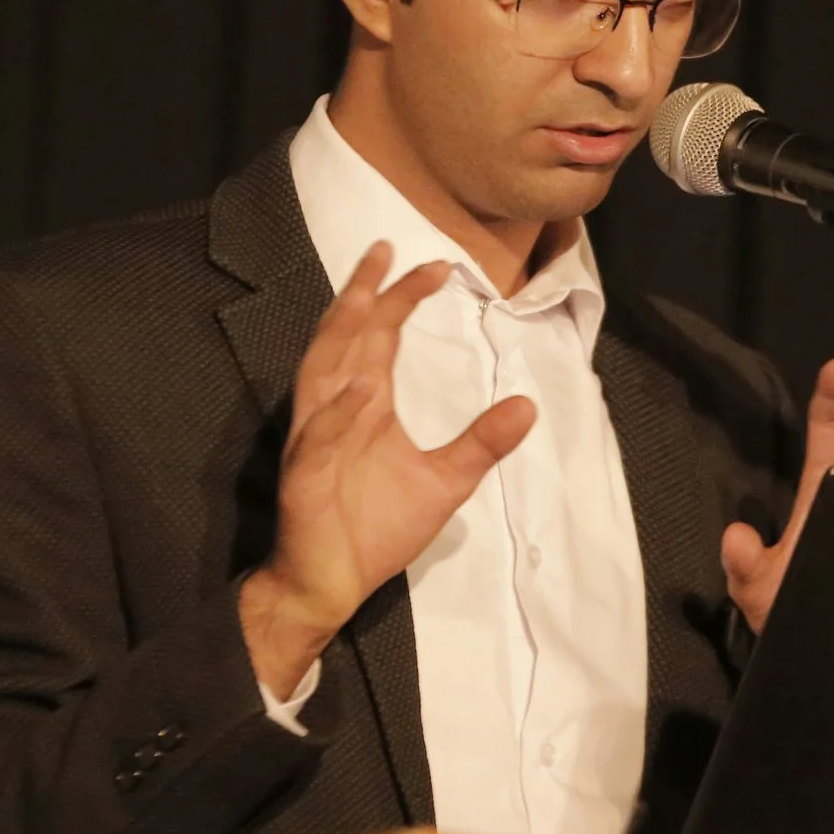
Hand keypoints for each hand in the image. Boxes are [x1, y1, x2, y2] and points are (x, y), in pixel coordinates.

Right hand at [240, 242, 537, 696]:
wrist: (331, 584)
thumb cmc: (376, 529)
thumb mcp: (445, 482)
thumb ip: (481, 443)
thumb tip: (529, 404)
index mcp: (365, 405)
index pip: (380, 336)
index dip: (403, 299)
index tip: (439, 267)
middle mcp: (336, 410)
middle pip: (346, 338)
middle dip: (365, 294)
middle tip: (387, 249)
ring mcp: (317, 441)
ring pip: (321, 373)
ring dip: (342, 335)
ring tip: (367, 296)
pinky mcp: (305, 477)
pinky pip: (320, 439)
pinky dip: (339, 413)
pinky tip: (362, 388)